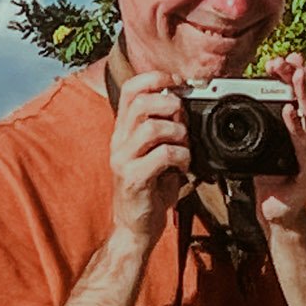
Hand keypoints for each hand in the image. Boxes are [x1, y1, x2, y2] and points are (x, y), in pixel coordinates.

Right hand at [110, 71, 188, 246]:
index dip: (156, 78)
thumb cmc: (149, 189)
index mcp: (124, 131)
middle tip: (183, 120)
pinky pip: (162, 155)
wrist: (135, 227)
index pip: (131, 89)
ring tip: (185, 146)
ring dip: (178, 133)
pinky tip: (184, 165)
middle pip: (141, 103)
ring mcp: (123, 159)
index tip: (178, 82)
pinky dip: (181, 156)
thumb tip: (186, 106)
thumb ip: (165, 129)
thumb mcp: (155, 153)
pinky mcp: (134, 178)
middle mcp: (119, 141)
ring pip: (151, 127)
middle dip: (170, 104)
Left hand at [254, 53, 305, 231]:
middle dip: (304, 78)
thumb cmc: (272, 175)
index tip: (288, 57)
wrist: (276, 212)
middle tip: (294, 59)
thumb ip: (265, 118)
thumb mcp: (266, 142)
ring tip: (297, 76)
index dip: (299, 75)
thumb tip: (247, 89)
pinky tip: (290, 113)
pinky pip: (304, 149)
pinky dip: (297, 130)